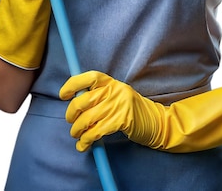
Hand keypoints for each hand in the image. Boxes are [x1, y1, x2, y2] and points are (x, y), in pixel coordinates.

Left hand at [59, 71, 221, 152]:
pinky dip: (87, 140)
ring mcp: (119, 104)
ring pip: (88, 118)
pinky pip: (97, 131)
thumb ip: (101, 96)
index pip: (89, 77)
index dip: (73, 84)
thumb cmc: (133, 111)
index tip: (63, 94)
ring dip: (78, 130)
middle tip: (71, 123)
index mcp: (112, 82)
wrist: (158, 123)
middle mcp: (115, 90)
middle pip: (84, 100)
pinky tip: (84, 145)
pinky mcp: (122, 120)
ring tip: (77, 136)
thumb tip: (75, 102)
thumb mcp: (117, 97)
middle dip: (72, 114)